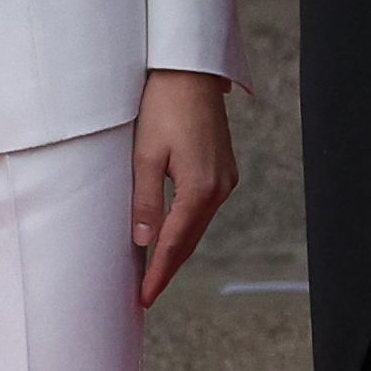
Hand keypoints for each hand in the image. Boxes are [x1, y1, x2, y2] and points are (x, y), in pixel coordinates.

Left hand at [132, 69, 238, 308]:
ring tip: (154, 271)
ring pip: (198, 225)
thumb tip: (145, 242)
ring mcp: (226, 178)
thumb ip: (146, 201)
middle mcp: (220, 187)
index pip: (175, 244)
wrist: (190, 71)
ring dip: (178, 248)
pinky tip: (172, 234)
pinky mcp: (223, 168)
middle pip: (190, 240)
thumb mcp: (145, 155)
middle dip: (168, 268)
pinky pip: (203, 209)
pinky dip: (186, 227)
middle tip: (146, 294)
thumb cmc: (163, 107)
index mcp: (200, 188)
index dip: (158, 274)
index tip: (144, 299)